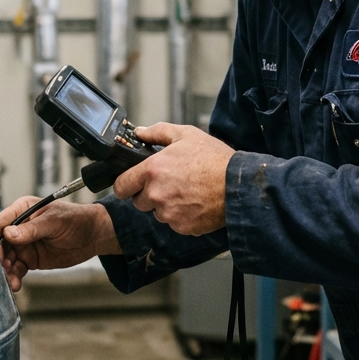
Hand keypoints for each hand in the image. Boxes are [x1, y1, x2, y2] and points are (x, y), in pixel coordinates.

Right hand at [0, 197, 119, 291]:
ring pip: (6, 259)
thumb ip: (32, 229)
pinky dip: (14, 277)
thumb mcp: (55, 222)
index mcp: (22, 210)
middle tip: (0, 269)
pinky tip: (15, 285)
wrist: (92, 237)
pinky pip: (16, 269)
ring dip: (5, 271)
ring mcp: (23, 244)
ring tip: (10, 281)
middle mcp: (19, 227)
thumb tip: (8, 234)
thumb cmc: (76, 220)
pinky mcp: (30, 259)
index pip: (1, 222)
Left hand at [113, 123, 233, 235]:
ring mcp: (168, 213)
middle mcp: (156, 194)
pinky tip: (194, 203)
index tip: (133, 183)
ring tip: (186, 192)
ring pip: (157, 213)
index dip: (126, 184)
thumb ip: (158, 132)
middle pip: (138, 201)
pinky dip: (181, 216)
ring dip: (165, 205)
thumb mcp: (186, 135)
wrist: (238, 185)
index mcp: (152, 170)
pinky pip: (173, 223)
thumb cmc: (214, 159)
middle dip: (148, 194)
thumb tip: (140, 132)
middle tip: (168, 183)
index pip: (121, 186)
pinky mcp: (182, 227)